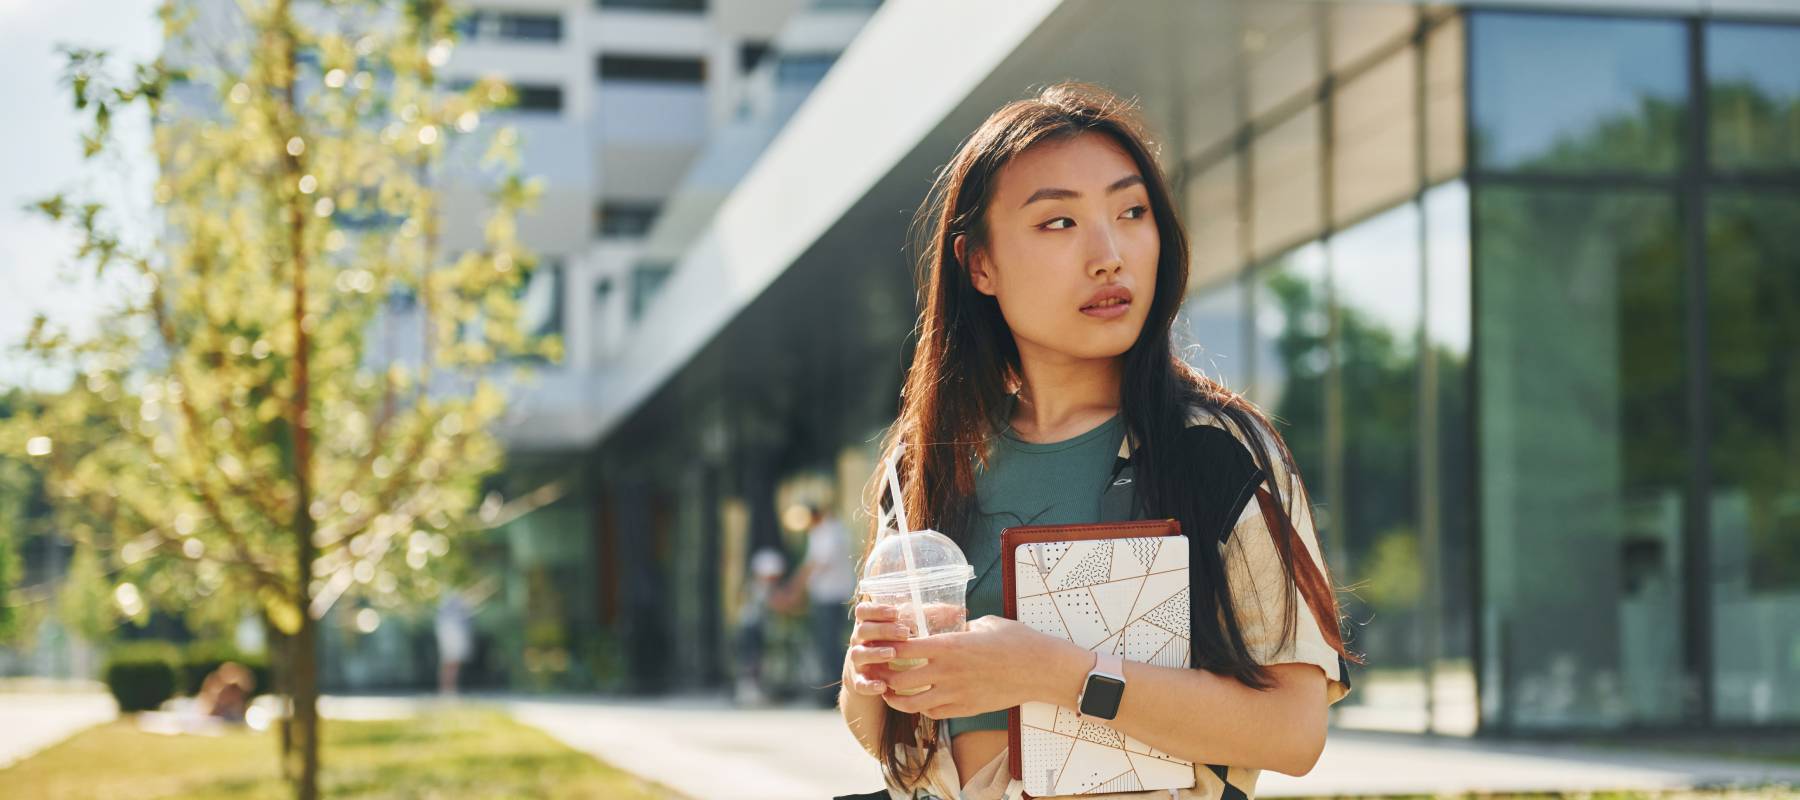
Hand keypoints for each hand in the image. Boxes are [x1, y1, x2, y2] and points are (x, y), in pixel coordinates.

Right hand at [843, 601, 912, 696]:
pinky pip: (860, 684)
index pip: (863, 611)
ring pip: (858, 655)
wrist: (871, 679)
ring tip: (892, 654)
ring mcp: (857, 662)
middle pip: (862, 631)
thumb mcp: (900, 633)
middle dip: (883, 630)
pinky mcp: (858, 682)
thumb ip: (918, 621)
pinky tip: (882, 686)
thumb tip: (951, 611)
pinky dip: (869, 685)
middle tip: (904, 632)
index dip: (876, 610)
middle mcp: (859, 642)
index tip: (896, 612)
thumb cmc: (893, 648)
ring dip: (874, 653)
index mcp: (868, 625)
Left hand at [868, 615, 1082, 719]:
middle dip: (883, 675)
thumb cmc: (1016, 641)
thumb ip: (961, 627)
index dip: (886, 647)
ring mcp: (955, 693)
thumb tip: (950, 626)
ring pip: (911, 704)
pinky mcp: (966, 709)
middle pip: (899, 679)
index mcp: (948, 645)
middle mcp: (946, 671)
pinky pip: (933, 713)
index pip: (902, 648)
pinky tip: (919, 701)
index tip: (882, 645)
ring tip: (889, 692)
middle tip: (877, 671)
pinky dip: (921, 708)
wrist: (1040, 669)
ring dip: (896, 698)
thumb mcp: (984, 623)